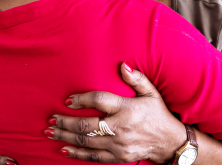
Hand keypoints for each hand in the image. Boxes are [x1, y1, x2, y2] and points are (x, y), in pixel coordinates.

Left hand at [46, 63, 185, 163]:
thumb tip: (123, 65)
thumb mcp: (152, 93)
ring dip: (66, 137)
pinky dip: (77, 154)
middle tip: (51, 118)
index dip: (82, 99)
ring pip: (86, 142)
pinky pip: (93, 157)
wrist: (170, 142)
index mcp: (127, 108)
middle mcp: (121, 127)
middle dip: (65, 122)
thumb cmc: (159, 114)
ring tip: (51, 131)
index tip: (68, 100)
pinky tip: (64, 150)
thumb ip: (137, 79)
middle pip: (87, 125)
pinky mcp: (118, 157)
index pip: (99, 101)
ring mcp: (118, 144)